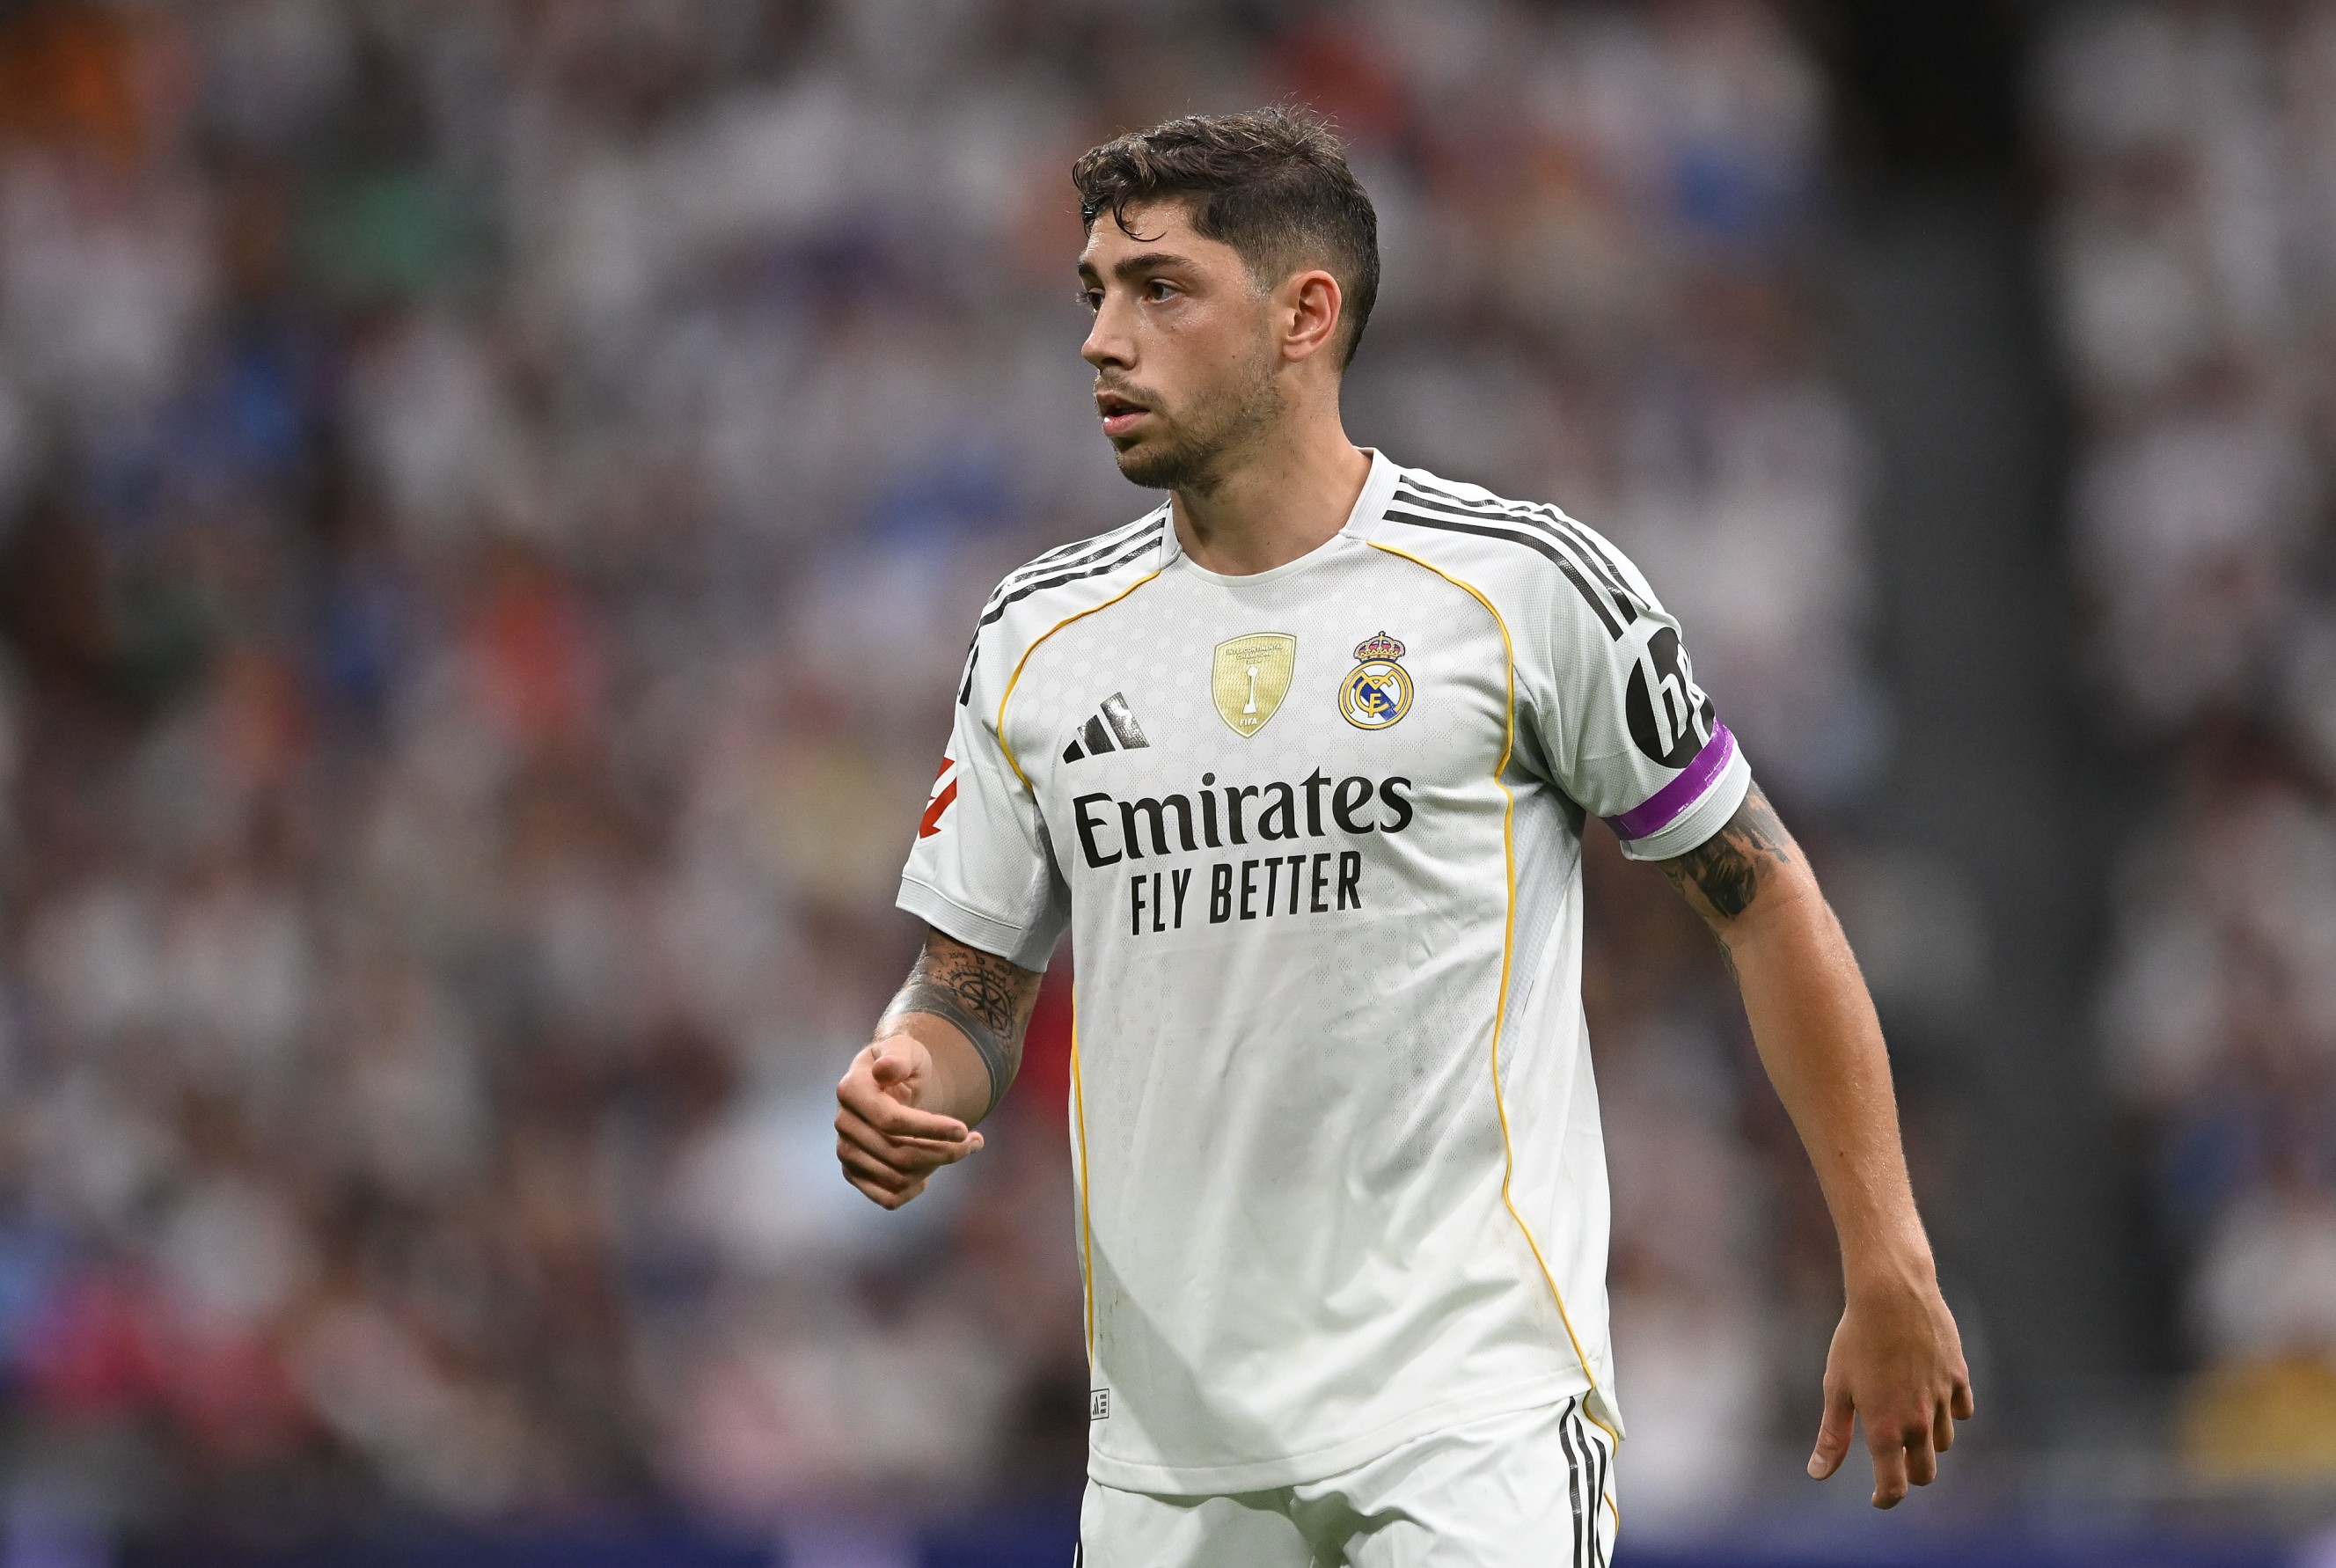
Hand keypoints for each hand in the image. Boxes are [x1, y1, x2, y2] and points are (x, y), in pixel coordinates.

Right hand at [834, 1035, 984, 1208]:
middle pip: (899, 1154)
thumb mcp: (906, 1048)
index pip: (892, 1122)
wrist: (892, 1083)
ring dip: (936, 1166)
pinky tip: (931, 1171)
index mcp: (851, 1090)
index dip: (931, 1129)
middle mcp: (844, 1124)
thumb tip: (885, 1070)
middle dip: (944, 1151)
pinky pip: (888, 1198)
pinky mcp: (854, 1173)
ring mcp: (846, 1151)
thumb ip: (898, 1057)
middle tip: (974, 1141)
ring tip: (962, 1148)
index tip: (964, 1129)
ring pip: (898, 1177)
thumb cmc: (903, 1063)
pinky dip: (915, 1190)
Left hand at [1807, 1275, 1974, 1506]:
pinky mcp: (1959, 1377)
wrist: (1891, 1294)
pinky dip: (1950, 1412)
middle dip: (1909, 1474)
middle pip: (1925, 1472)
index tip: (1879, 1497)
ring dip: (1927, 1442)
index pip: (1894, 1486)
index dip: (1886, 1498)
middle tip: (1894, 1462)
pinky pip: (1962, 1410)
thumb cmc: (1855, 1339)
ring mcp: (1943, 1400)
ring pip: (1943, 1441)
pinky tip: (1932, 1399)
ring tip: (1907, 1423)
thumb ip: (1832, 1436)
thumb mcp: (1836, 1388)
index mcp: (1885, 1429)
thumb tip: (1817, 1473)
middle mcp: (1918, 1421)